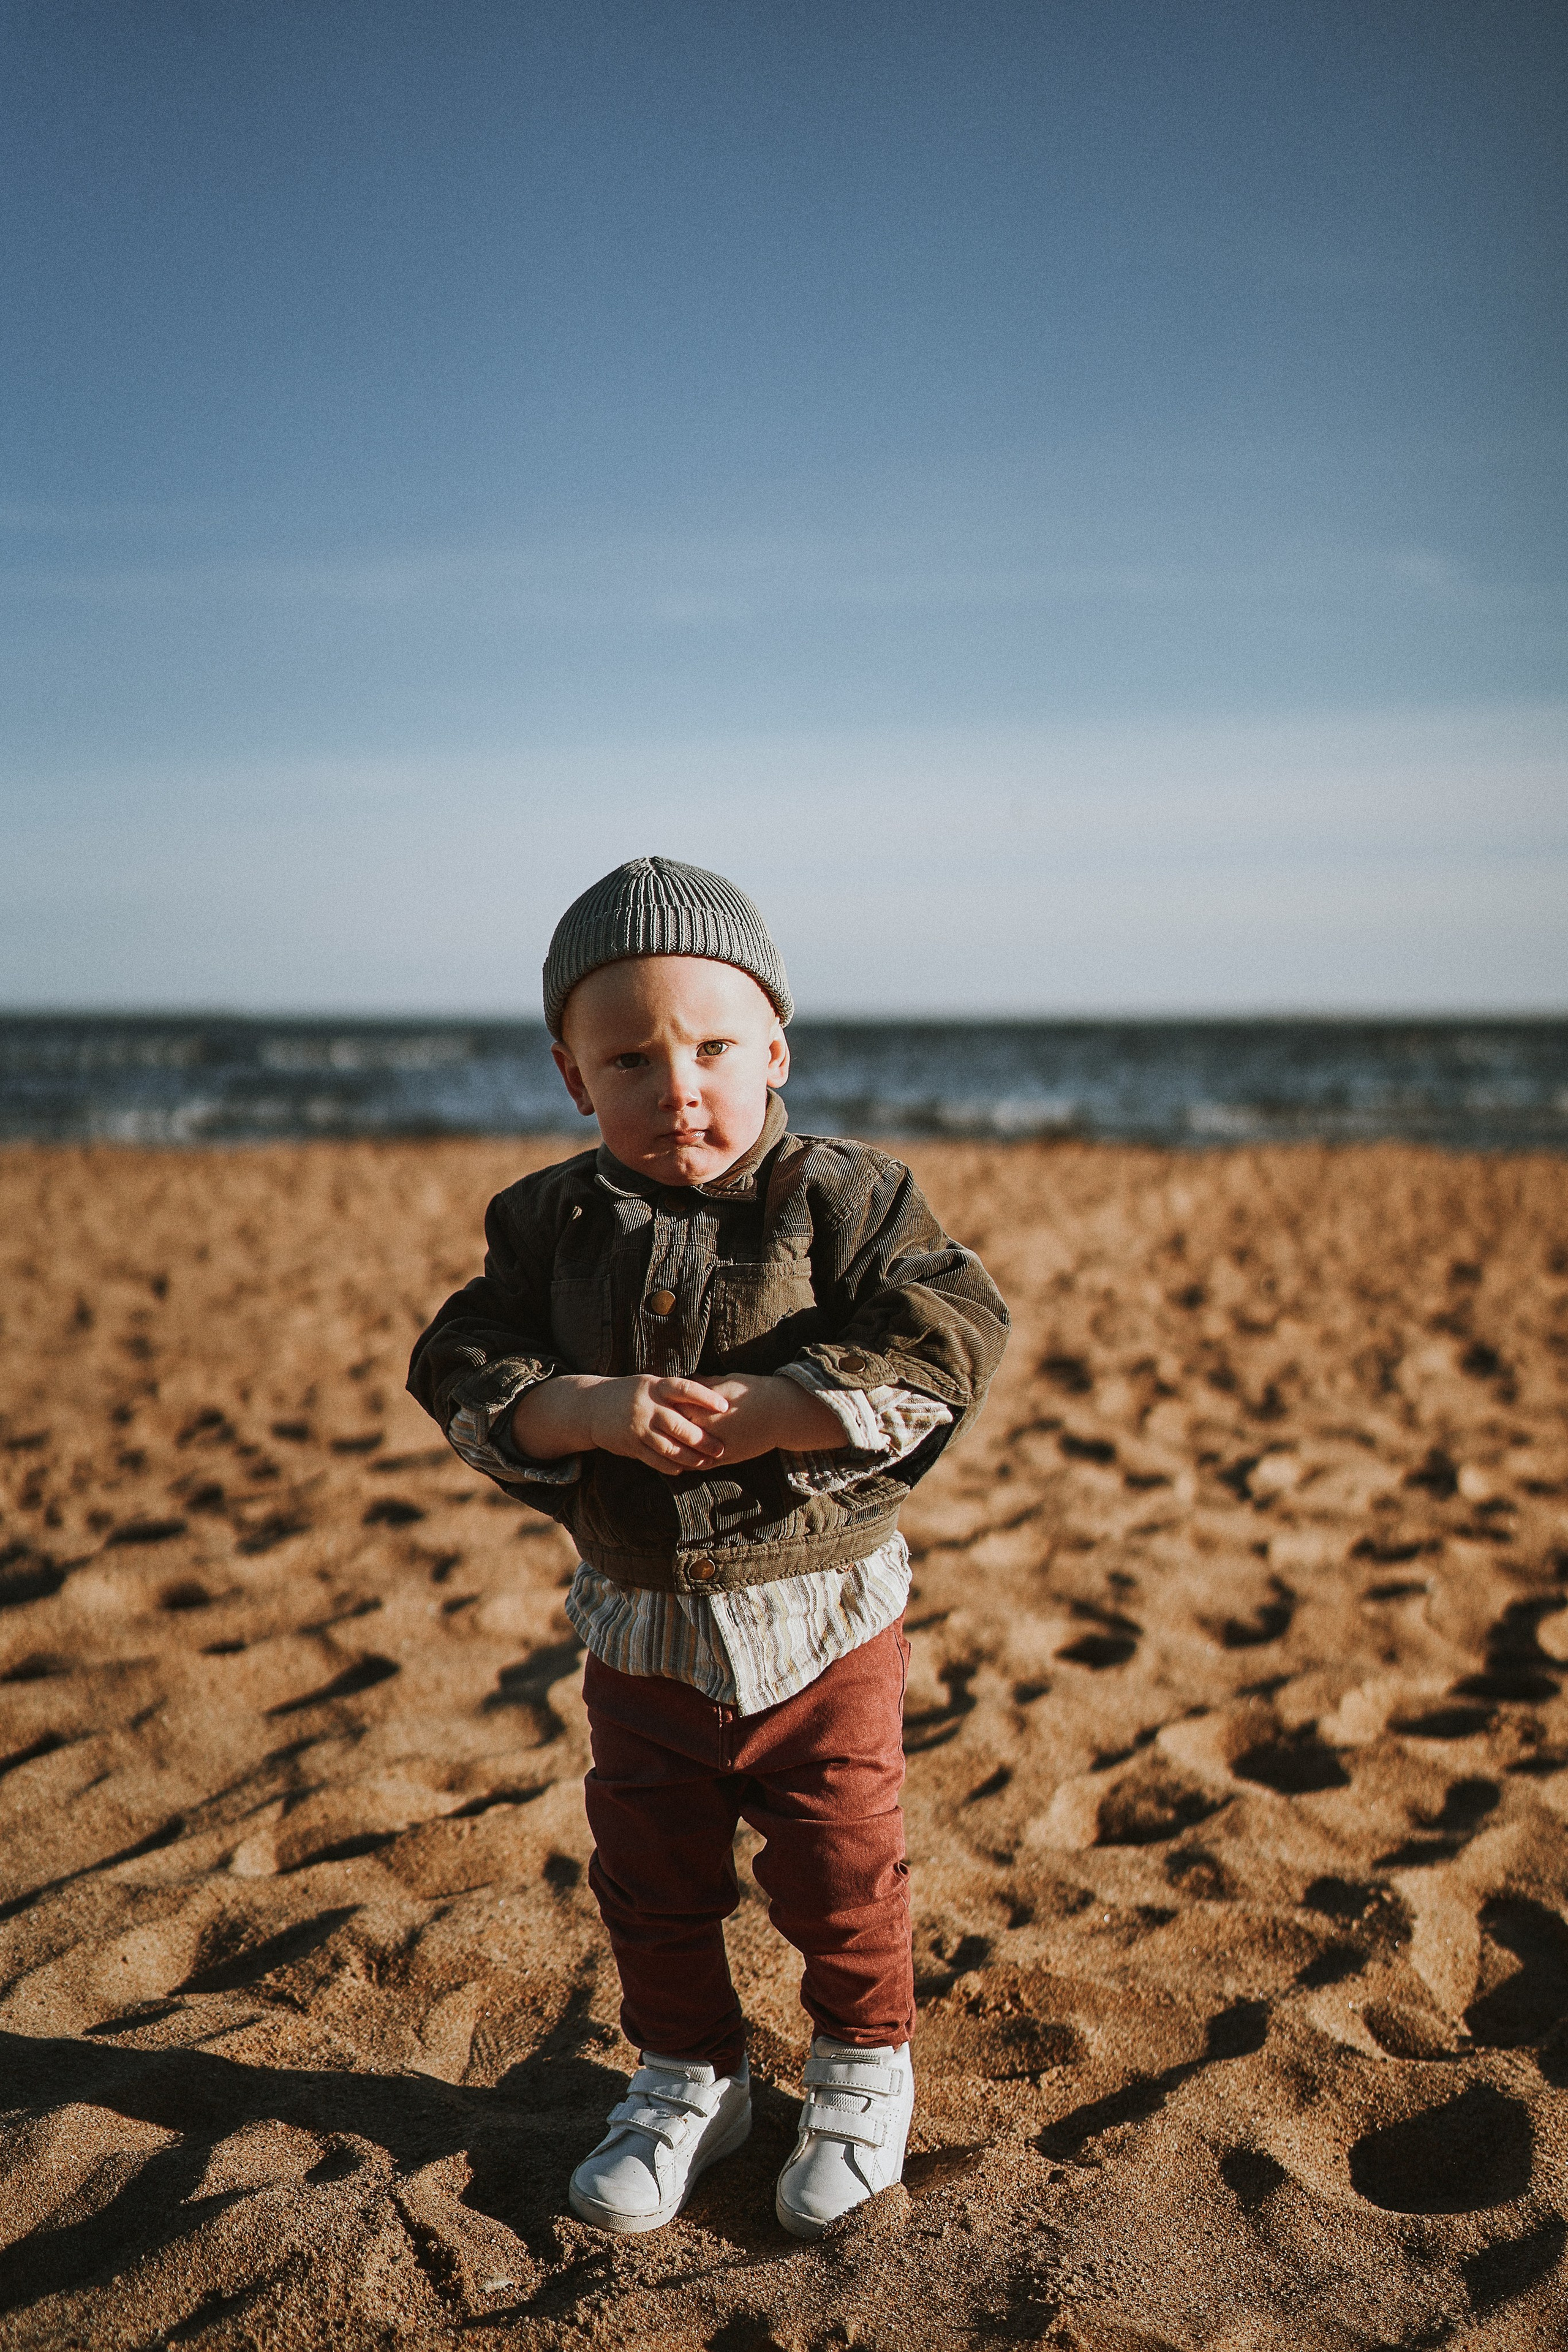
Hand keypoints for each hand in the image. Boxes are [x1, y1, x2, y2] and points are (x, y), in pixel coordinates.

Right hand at [512, 1374, 731, 1475]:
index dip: (706, 1398)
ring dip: (690, 1457)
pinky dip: (670, 1466)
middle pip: (679, 1425)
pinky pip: (654, 1459)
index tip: (726, 1406)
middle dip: (703, 1439)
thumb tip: (711, 1392)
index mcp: (655, 1386)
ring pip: (668, 1447)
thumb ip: (674, 1392)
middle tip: (721, 1448)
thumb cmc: (631, 1393)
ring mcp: (637, 1427)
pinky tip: (683, 1469)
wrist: (592, 1407)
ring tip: (706, 1462)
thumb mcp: (650, 1384)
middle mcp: (646, 1406)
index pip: (684, 1389)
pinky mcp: (630, 1445)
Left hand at [674, 1374, 846, 1465]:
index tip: (657, 1404)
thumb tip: (688, 1379)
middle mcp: (707, 1428)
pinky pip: (701, 1464)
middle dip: (665, 1429)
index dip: (664, 1407)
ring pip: (685, 1452)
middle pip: (675, 1432)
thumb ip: (705, 1384)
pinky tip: (681, 1461)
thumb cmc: (755, 1392)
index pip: (673, 1408)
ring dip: (673, 1450)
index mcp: (704, 1406)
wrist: (782, 1413)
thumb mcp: (727, 1382)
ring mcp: (716, 1445)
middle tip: (654, 1426)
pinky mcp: (726, 1458)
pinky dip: (689, 1463)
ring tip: (661, 1446)